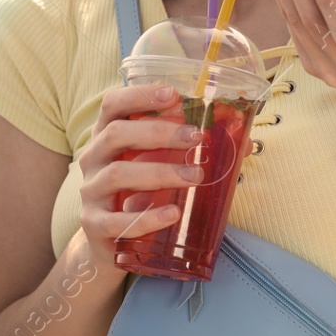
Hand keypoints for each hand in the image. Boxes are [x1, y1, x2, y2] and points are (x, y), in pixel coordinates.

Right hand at [78, 83, 203, 271]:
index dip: (139, 95)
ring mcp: (90, 191)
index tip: (173, 95)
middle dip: (159, 132)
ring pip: (119, 174)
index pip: (113, 104)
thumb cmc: (141, 191)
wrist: (111, 241)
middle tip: (196, 138)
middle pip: (116, 134)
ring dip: (161, 172)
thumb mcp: (159, 163)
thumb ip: (192, 149)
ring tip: (196, 176)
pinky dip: (147, 217)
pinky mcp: (93, 224)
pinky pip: (116, 220)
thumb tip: (245, 141)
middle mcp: (93, 158)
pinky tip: (173, 213)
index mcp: (108, 135)